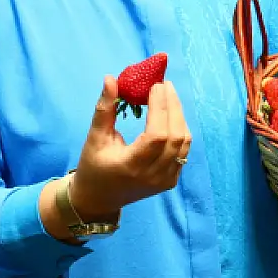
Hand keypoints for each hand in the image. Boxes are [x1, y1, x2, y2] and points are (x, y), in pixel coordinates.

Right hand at [70, 76, 191, 218]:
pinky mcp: (171, 181)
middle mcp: (153, 175)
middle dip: (173, 106)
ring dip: (178, 116)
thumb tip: (110, 78)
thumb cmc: (93, 166)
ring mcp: (165, 180)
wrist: (99, 199)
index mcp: (132, 166)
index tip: (156, 84)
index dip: (161, 107)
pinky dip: (179, 130)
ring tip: (168, 95)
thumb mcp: (94, 138)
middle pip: (175, 136)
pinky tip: (170, 115)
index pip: (156, 135)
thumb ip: (105, 109)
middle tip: (164, 84)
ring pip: (184, 142)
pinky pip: (183, 151)